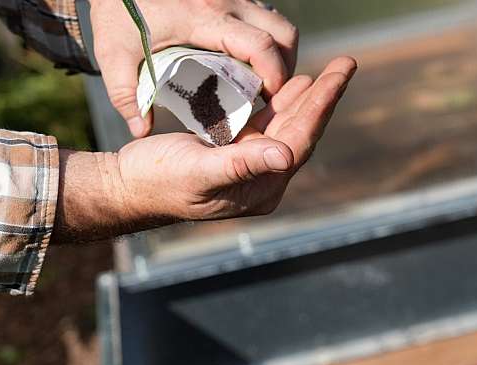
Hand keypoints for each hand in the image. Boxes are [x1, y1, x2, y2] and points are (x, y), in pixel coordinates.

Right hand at [53, 57, 356, 241]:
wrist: (130, 185)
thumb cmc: (159, 181)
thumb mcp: (200, 171)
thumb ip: (243, 164)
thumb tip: (286, 157)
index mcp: (261, 188)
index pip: (299, 142)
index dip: (321, 108)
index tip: (339, 77)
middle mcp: (262, 178)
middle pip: (300, 131)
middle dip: (323, 97)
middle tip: (346, 64)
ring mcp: (250, 164)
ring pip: (287, 125)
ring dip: (306, 97)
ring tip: (330, 71)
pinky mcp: (235, 151)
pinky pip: (266, 123)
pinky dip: (280, 102)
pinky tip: (291, 85)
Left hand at [90, 0, 298, 137]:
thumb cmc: (118, 12)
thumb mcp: (114, 55)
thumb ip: (126, 95)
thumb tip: (141, 130)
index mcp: (203, 19)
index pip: (259, 45)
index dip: (274, 76)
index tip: (268, 101)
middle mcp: (226, 2)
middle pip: (282, 33)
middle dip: (285, 67)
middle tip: (268, 95)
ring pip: (278, 23)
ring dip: (279, 53)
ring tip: (261, 81)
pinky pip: (264, 16)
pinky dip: (266, 39)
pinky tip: (248, 61)